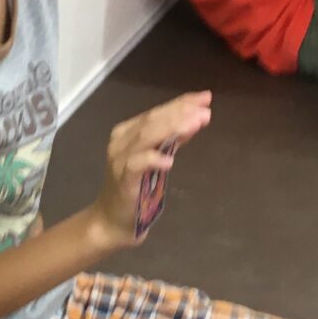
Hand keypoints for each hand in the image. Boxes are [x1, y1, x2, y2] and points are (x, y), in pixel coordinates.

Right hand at [90, 93, 211, 250]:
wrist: (112, 221)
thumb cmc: (136, 189)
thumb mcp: (157, 160)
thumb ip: (172, 140)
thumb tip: (196, 119)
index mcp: (128, 132)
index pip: (156, 113)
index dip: (180, 103)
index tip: (204, 98)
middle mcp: (121, 141)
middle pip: (153, 121)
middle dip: (180, 112)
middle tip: (205, 109)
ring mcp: (119, 160)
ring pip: (146, 137)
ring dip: (173, 129)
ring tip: (196, 123)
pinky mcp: (122, 179)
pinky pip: (136, 165)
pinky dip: (153, 160)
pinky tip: (170, 161)